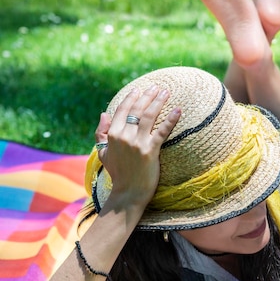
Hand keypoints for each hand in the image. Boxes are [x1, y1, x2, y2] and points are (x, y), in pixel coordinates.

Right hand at [94, 85, 179, 211]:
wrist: (128, 193)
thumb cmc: (118, 173)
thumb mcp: (103, 153)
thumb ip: (101, 133)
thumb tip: (104, 113)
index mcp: (112, 135)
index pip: (122, 110)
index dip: (131, 98)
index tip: (140, 89)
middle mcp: (124, 136)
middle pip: (137, 110)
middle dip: (148, 96)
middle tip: (157, 86)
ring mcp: (137, 143)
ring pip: (149, 116)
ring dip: (158, 102)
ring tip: (166, 92)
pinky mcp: (150, 151)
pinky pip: (162, 131)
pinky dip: (171, 120)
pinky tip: (178, 110)